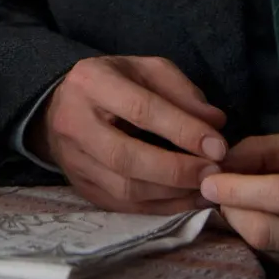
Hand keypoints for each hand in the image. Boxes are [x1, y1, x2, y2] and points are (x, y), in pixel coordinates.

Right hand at [29, 55, 229, 214]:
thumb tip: (215, 122)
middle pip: (126, 157)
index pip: (141, 110)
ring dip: (171, 194)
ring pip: (124, 188)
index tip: (218, 146)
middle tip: (213, 173)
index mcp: (92, 82)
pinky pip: (123, 206)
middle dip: (176, 170)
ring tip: (205, 189)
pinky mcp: (80, 187)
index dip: (182, 130)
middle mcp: (75, 122)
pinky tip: (187, 200)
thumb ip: (181, 91)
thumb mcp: (146, 70)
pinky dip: (159, 208)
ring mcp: (73, 160)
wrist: (61, 105)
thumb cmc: (113, 83)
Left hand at [200, 132, 278, 278]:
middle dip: (231, 211)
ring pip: (267, 254)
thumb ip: (270, 150)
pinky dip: (257, 247)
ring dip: (239, 229)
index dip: (239, 188)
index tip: (210, 181)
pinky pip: (276, 269)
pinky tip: (255, 228)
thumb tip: (224, 162)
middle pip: (268, 233)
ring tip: (234, 207)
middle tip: (214, 194)